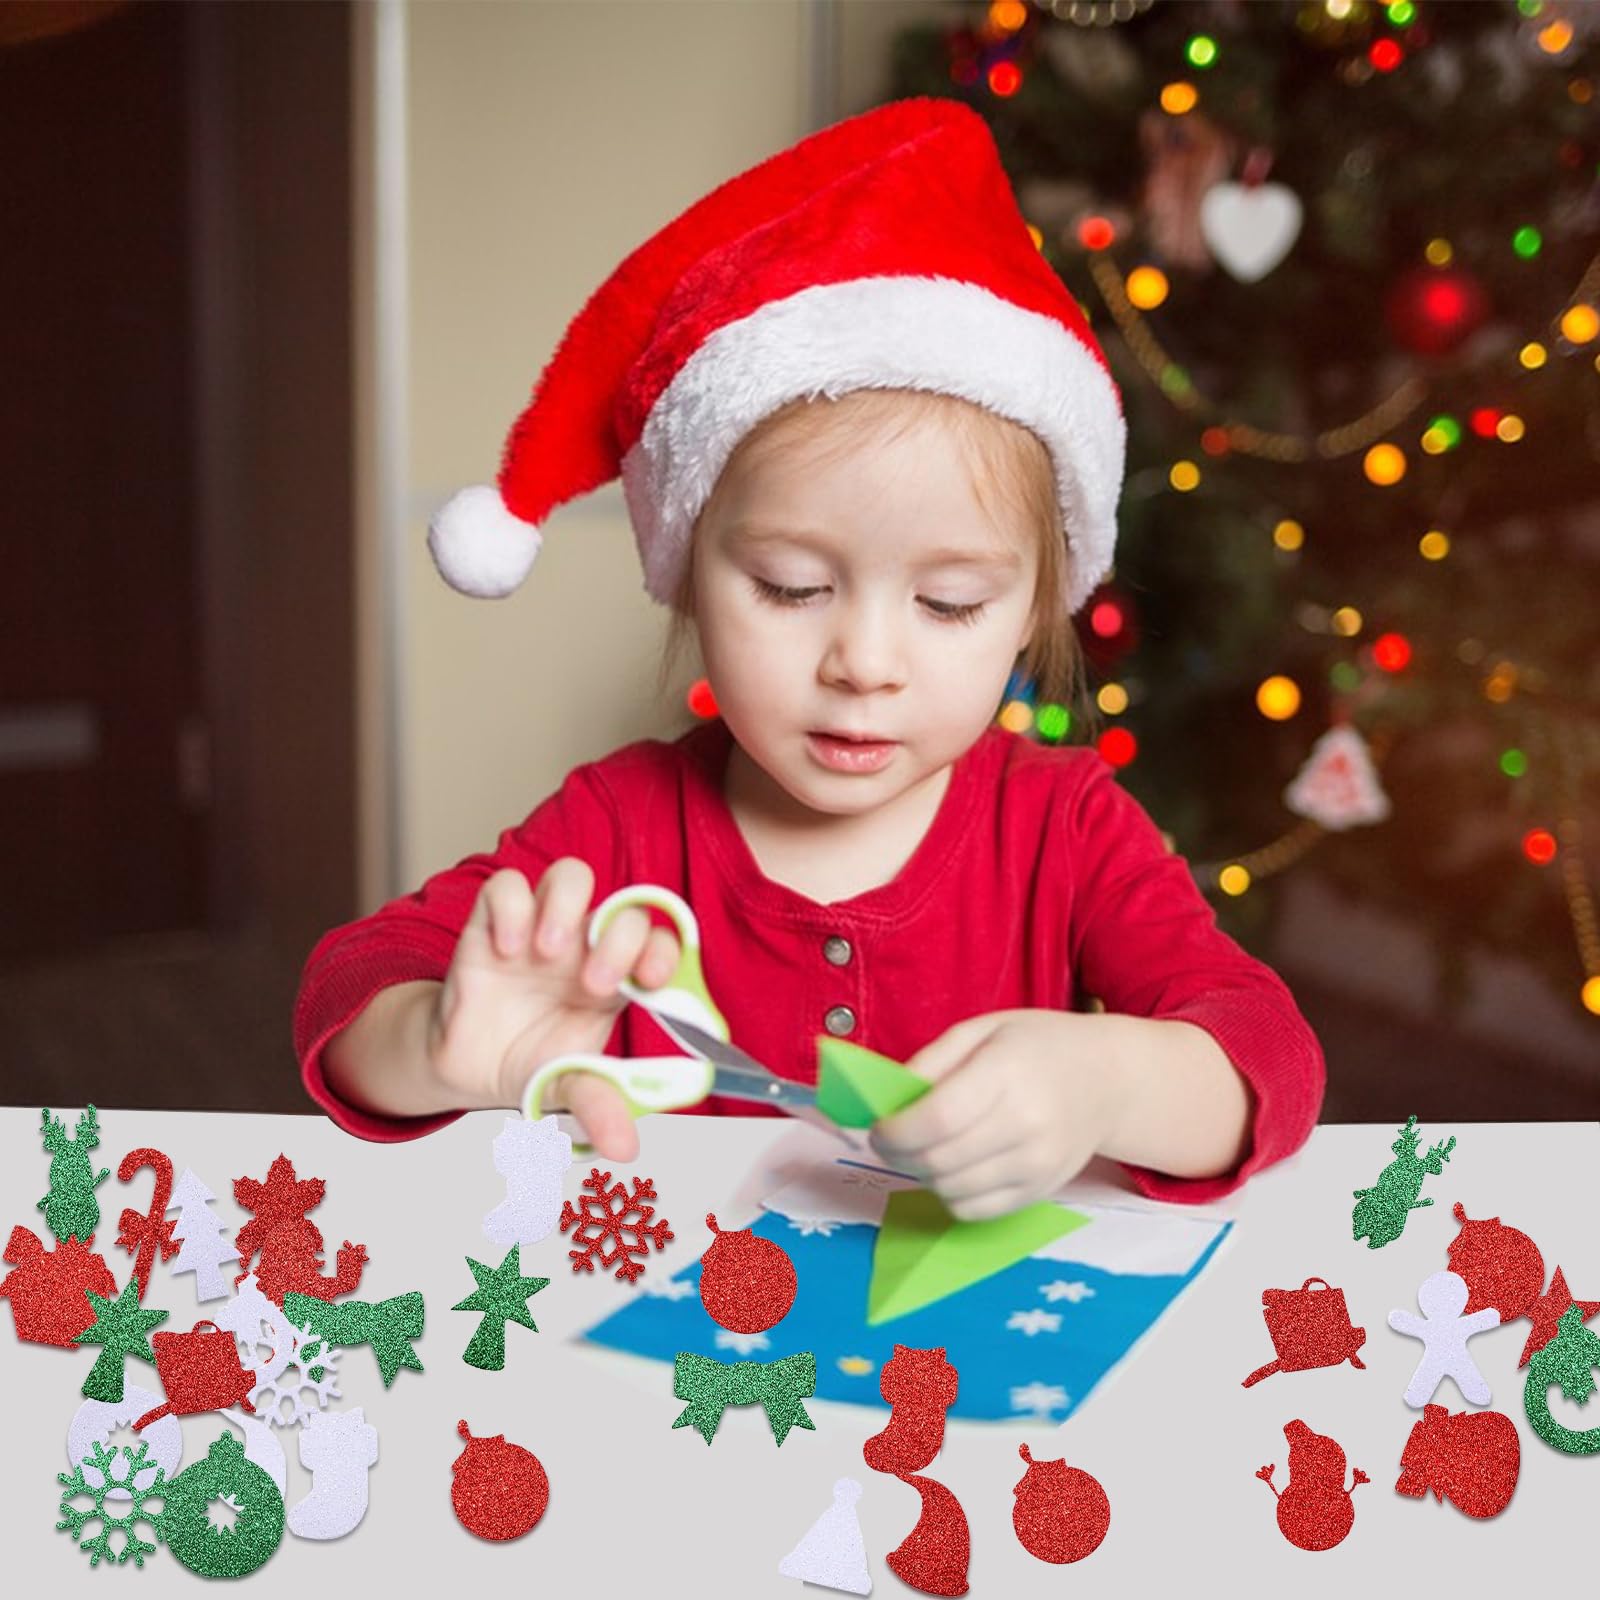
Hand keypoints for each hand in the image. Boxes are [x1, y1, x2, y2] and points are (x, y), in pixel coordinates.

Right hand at [428, 858, 680, 1161]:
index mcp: (617, 978)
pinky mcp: (492, 923)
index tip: (651, 983)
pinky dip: (511, 909)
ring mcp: (540, 929)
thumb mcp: (567, 1088)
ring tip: (550, 951)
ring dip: (567, 906)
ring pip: (570, 875)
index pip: (656, 942)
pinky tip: (506, 950)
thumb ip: (598, 1107)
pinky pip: (507, 886)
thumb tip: (624, 1149)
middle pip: (621, 907)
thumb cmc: (531, 1063)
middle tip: (593, 983)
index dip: (662, 952)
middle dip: (616, 939)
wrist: (468, 1067)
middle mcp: (585, 946)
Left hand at [867, 1009, 1129, 1220]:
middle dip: (898, 1156)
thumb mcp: (981, 1030)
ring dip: (922, 1176)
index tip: (879, 1128)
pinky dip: (950, 1196)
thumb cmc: (1037, 1046)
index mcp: (1007, 1073)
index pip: (939, 1119)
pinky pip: (976, 1211)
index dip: (896, 1131)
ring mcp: (1037, 1164)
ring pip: (953, 1191)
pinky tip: (950, 1170)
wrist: (1106, 1079)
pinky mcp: (1041, 1191)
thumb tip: (888, 1102)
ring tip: (922, 1151)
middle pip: (940, 1160)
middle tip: (889, 1141)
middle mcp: (1026, 1124)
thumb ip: (932, 1062)